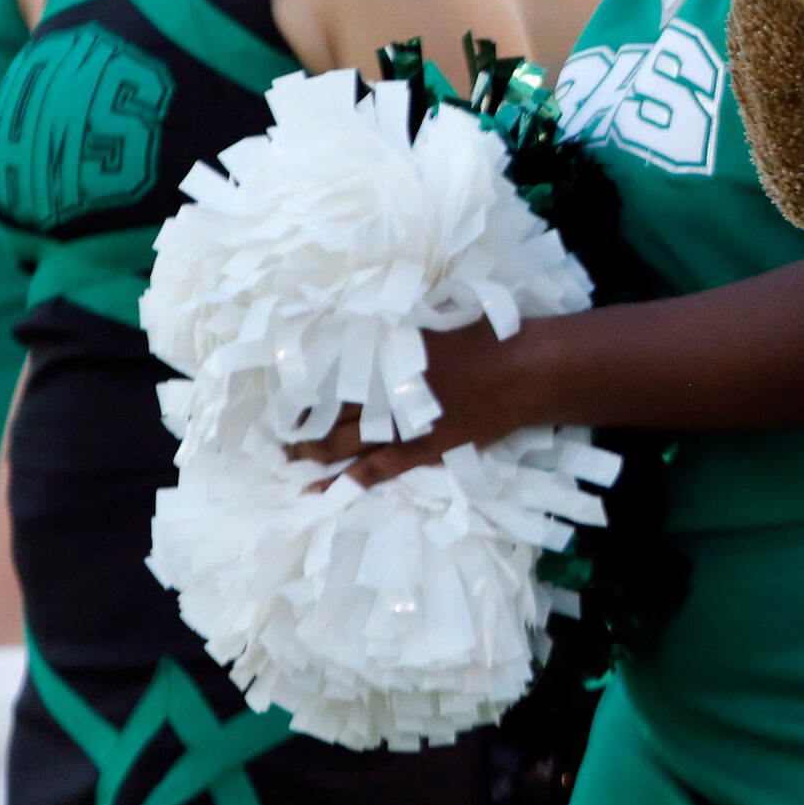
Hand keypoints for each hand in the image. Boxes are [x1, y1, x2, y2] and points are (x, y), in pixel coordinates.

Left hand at [285, 317, 544, 486]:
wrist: (524, 368)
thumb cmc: (485, 333)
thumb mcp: (433, 315)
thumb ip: (397, 325)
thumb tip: (369, 322)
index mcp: (381, 356)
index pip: (327, 376)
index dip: (302, 389)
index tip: (284, 397)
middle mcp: (381, 392)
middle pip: (327, 411)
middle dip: (300, 424)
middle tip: (279, 432)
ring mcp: (399, 426)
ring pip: (342, 443)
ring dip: (312, 452)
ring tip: (290, 458)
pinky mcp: (422, 450)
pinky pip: (376, 470)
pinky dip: (345, 481)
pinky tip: (320, 490)